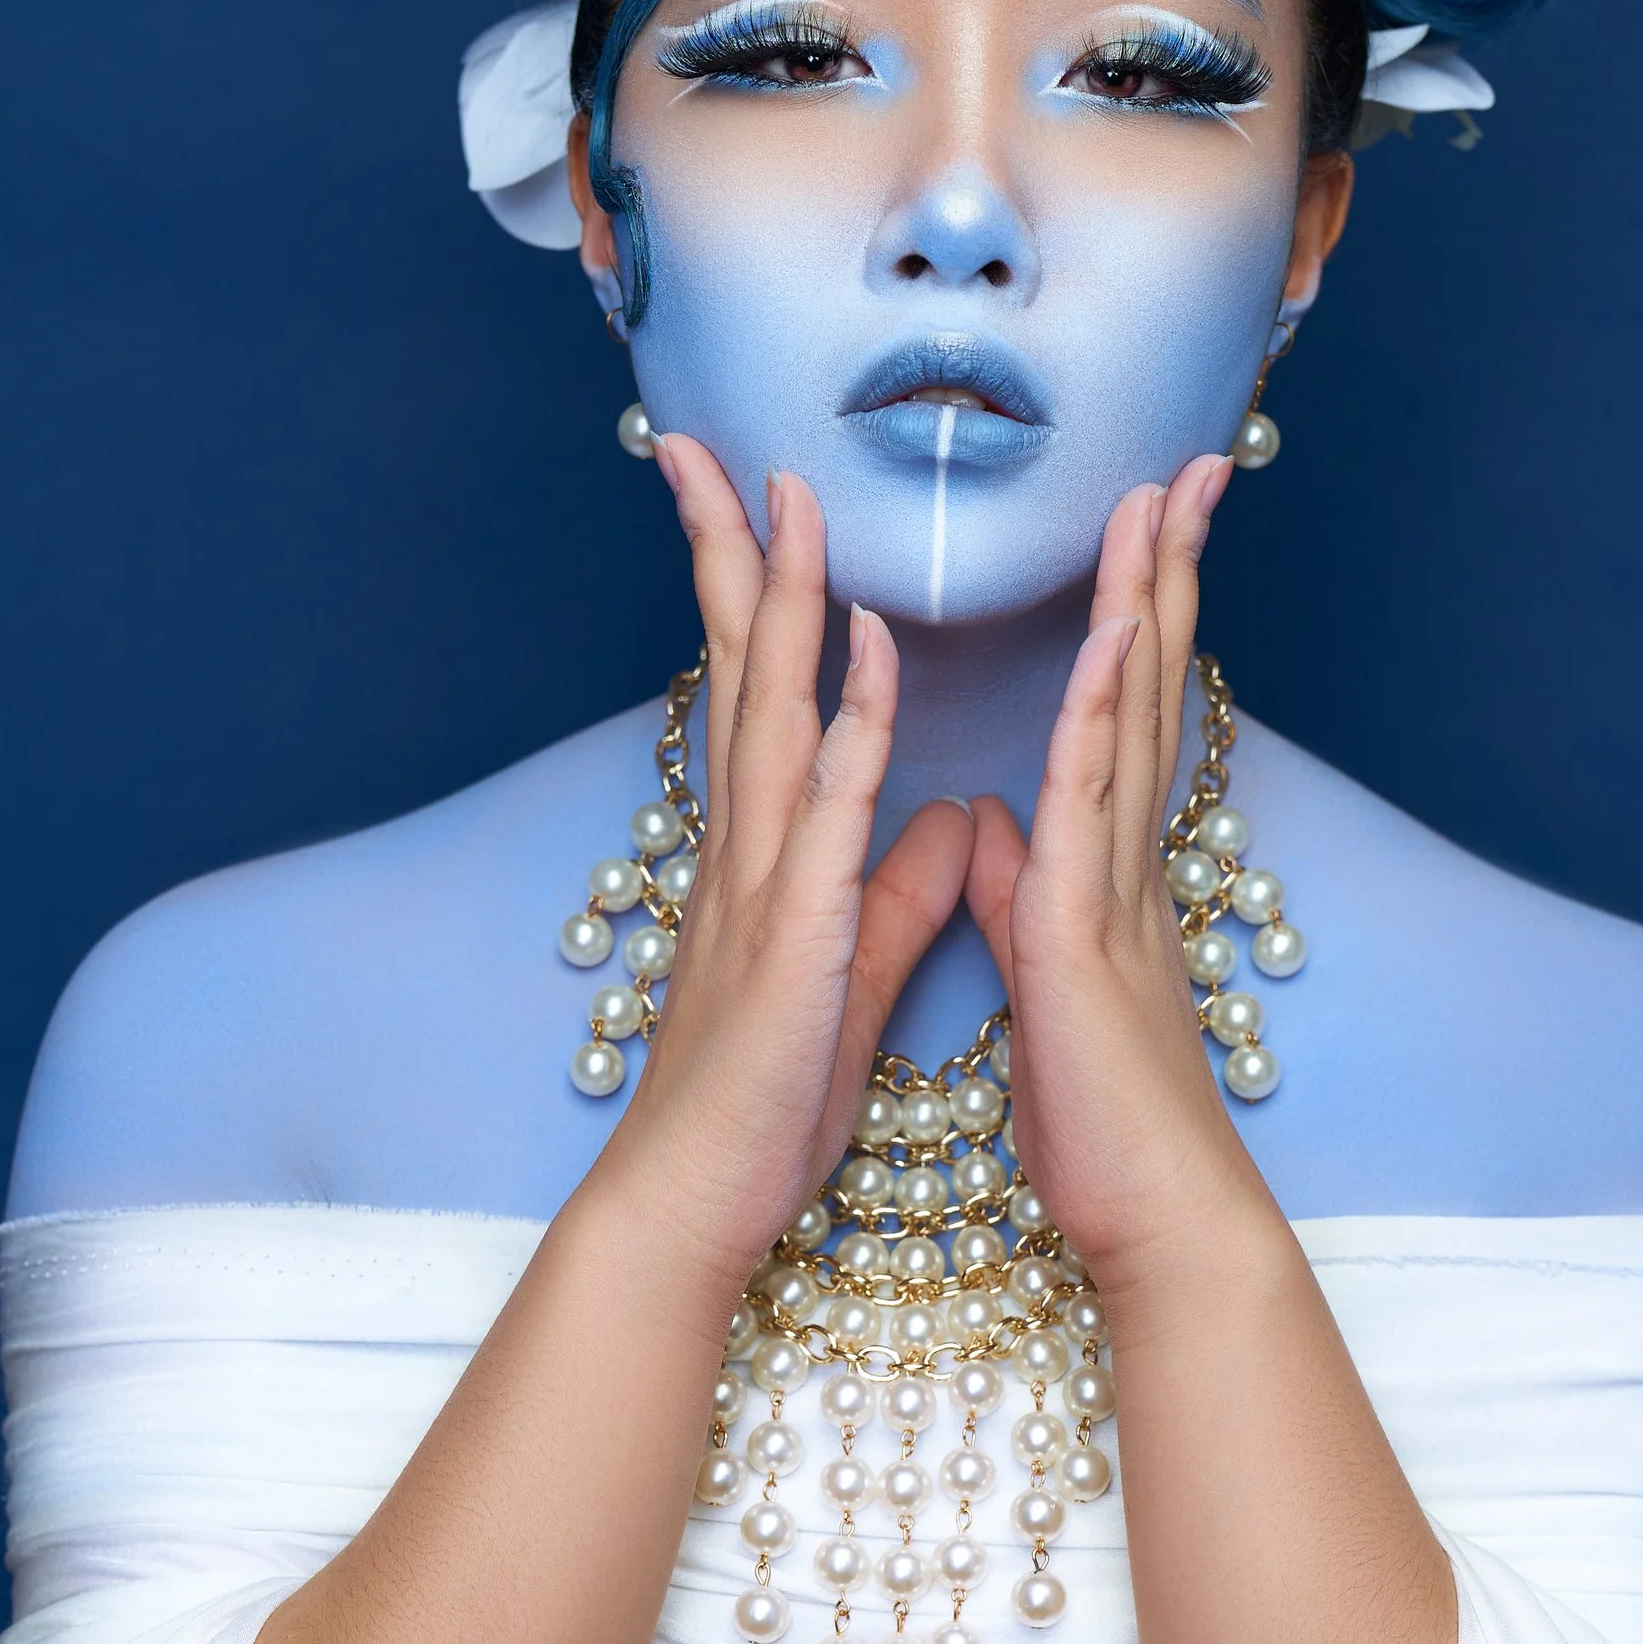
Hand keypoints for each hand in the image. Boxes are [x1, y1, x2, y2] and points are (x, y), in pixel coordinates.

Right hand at [602, 437, 971, 1296]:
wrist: (698, 1198)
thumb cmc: (763, 1098)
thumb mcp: (850, 970)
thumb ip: (895, 886)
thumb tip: (944, 820)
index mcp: (764, 852)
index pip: (757, 693)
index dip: (756, 592)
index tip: (755, 498)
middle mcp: (750, 846)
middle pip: (738, 669)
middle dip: (732, 551)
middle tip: (714, 445)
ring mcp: (763, 883)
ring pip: (772, 713)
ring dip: (783, 602)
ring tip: (793, 499)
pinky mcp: (794, 936)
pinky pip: (825, 814)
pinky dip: (847, 728)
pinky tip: (866, 657)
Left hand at [963, 456, 1262, 1303]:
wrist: (1159, 1218)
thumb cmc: (1103, 1124)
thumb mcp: (1038, 986)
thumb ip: (1011, 897)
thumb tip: (984, 833)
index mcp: (1103, 873)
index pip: (1113, 719)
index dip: (1128, 619)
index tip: (1137, 528)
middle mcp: (1123, 861)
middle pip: (1142, 688)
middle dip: (1159, 573)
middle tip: (1179, 466)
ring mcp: (1117, 887)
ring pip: (1128, 717)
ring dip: (1143, 603)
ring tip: (1155, 499)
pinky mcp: (1090, 931)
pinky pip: (1095, 805)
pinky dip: (1102, 714)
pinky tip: (1115, 635)